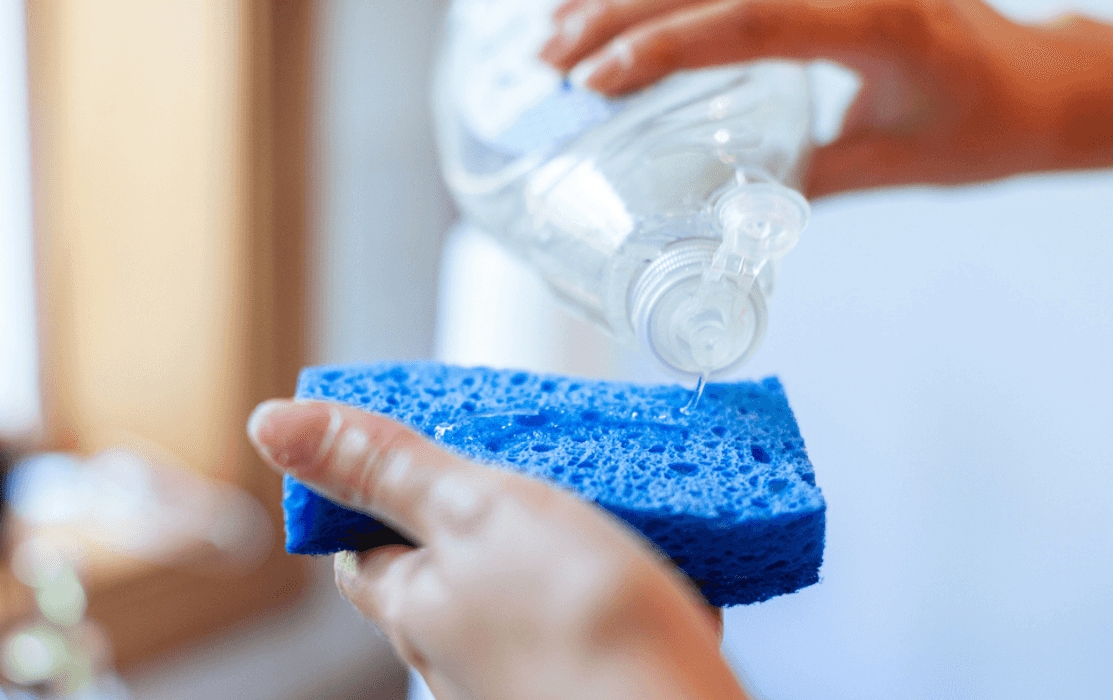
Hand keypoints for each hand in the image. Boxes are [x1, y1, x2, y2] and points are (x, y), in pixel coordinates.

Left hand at [249, 399, 746, 699]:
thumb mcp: (473, 509)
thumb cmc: (578, 627)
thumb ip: (385, 468)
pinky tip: (649, 575)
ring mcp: (527, 677)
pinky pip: (593, 627)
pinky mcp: (590, 684)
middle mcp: (460, 656)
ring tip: (598, 512)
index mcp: (417, 608)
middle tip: (521, 468)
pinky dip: (613, 596)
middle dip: (479, 521)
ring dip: (556, 556)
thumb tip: (273, 424)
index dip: (370, 500)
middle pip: (450, 573)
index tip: (393, 456)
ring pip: (526, 600)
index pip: (364, 551)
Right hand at [540, 0, 1112, 197]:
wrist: (1038, 78)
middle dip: (617, 13)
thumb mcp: (892, 164)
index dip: (661, 46)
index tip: (595, 82)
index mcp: (877, 19)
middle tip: (551, 59)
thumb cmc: (981, 122)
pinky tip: (613, 7)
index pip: (749, 19)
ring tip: (554, 31)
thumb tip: (719, 220)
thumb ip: (804, 184)